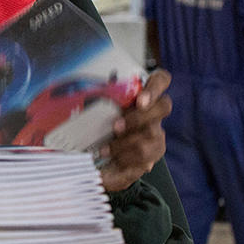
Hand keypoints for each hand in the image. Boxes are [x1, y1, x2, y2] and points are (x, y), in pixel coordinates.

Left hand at [100, 70, 171, 192]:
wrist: (109, 148)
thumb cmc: (104, 118)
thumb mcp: (101, 106)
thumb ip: (100, 99)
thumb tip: (80, 96)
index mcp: (145, 92)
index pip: (161, 80)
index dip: (154, 89)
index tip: (140, 100)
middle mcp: (156, 111)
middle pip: (163, 107)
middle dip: (137, 119)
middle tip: (115, 127)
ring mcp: (158, 131)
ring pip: (152, 135)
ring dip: (125, 144)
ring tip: (105, 150)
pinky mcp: (155, 152)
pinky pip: (145, 158)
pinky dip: (124, 161)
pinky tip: (111, 164)